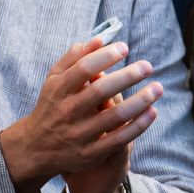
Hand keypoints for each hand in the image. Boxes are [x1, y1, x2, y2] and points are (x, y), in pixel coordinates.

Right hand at [0, 40, 162, 192]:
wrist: (35, 148)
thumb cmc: (52, 105)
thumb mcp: (54, 80)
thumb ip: (74, 58)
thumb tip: (100, 39)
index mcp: (58, 90)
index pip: (83, 69)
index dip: (105, 56)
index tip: (125, 48)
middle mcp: (68, 111)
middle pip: (101, 91)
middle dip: (127, 76)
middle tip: (148, 66)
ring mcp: (80, 133)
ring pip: (115, 116)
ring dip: (140, 101)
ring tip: (158, 88)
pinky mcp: (91, 153)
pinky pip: (119, 138)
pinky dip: (138, 125)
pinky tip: (153, 111)